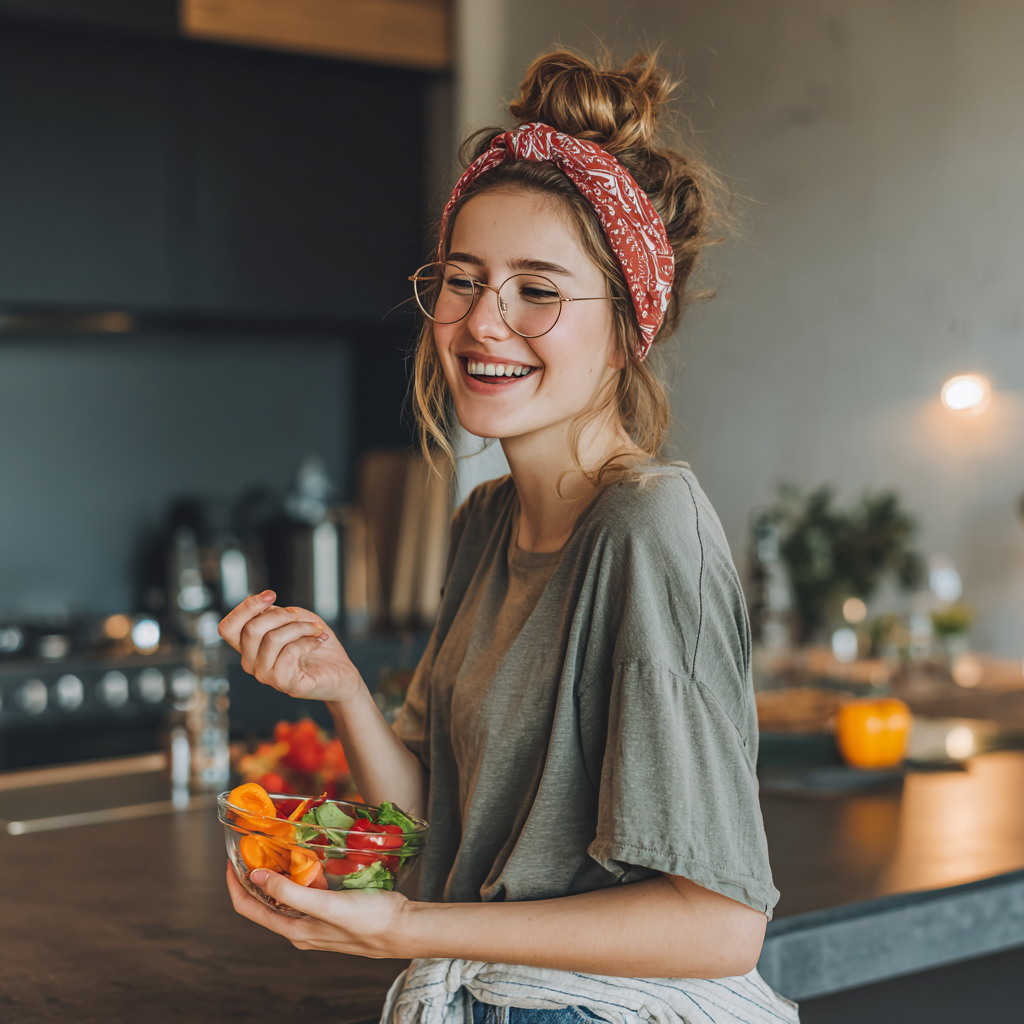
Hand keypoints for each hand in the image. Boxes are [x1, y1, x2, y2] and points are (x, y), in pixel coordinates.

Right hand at [218, 591, 362, 703]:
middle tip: (298, 616)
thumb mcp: (293, 619)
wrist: (340, 670)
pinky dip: (309, 641)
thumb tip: (260, 605)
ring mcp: (266, 676)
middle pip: (251, 629)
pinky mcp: (285, 684)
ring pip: (273, 639)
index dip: (245, 607)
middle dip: (281, 615)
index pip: (227, 628)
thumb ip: (272, 613)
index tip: (271, 595)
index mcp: (248, 646)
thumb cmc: (314, 643)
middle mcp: (251, 663)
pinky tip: (318, 642)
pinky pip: (290, 652)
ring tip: (316, 629)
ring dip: (301, 627)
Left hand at [225, 863, 408, 958]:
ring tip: (279, 848)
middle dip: (256, 874)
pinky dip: (301, 874)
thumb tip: (257, 876)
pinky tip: (310, 859)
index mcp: (295, 931)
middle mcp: (302, 929)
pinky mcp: (333, 912)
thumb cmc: (369, 920)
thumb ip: (291, 893)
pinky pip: (308, 892)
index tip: (231, 859)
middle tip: (256, 847)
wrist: (403, 929)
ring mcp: (317, 921)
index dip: (235, 884)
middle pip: (265, 901)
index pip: (249, 909)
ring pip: (288, 895)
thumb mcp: (326, 905)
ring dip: (280, 873)